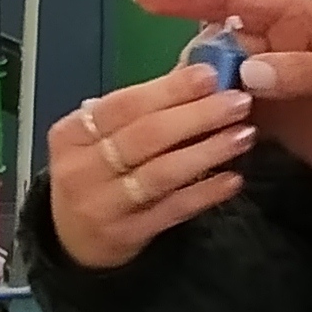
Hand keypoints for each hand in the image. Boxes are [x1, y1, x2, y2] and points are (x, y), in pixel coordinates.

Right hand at [42, 59, 255, 270]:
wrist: (68, 240)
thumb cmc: (93, 174)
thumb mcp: (101, 138)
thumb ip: (144, 108)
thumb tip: (198, 71)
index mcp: (71, 133)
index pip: (124, 105)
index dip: (169, 89)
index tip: (210, 75)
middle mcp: (81, 169)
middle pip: (144, 136)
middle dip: (197, 116)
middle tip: (238, 102)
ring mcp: (101, 205)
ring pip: (161, 173)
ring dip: (207, 151)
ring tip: (243, 135)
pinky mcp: (125, 235)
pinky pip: (172, 210)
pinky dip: (204, 193)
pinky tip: (232, 179)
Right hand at [133, 0, 311, 234]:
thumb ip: (300, 72)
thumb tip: (244, 74)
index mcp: (302, 18)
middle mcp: (285, 47)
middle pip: (222, 41)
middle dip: (193, 55)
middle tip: (174, 84)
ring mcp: (282, 88)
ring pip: (225, 82)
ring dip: (202, 93)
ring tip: (177, 111)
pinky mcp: (285, 127)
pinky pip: (238, 118)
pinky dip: (218, 124)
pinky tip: (197, 135)